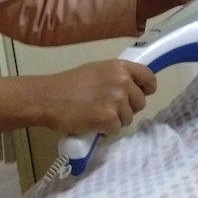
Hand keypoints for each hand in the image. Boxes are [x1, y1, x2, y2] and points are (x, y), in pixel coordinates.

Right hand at [35, 60, 156, 136]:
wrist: (48, 97)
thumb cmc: (69, 84)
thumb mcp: (97, 71)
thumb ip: (117, 77)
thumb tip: (132, 89)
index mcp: (120, 67)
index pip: (149, 78)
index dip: (146, 89)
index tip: (140, 94)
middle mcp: (122, 81)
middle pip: (140, 102)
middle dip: (127, 109)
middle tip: (108, 108)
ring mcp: (116, 100)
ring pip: (128, 118)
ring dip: (115, 121)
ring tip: (96, 115)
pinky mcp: (108, 118)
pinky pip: (116, 130)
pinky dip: (105, 131)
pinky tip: (92, 124)